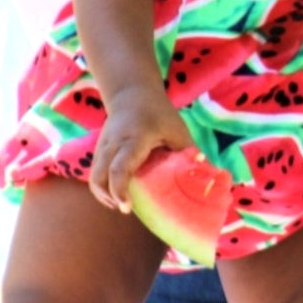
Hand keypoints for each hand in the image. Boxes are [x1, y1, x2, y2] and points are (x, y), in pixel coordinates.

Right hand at [89, 87, 192, 211]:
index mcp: (134, 139)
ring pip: (94, 177)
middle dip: (109, 197)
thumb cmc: (159, 113)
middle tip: (127, 209)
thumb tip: (209, 176)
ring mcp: (102, 146)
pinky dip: (103, 187)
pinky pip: (95, 173)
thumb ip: (189, 152)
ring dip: (104, 195)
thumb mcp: (177, 129)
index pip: (119, 168)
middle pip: (99, 177)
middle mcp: (113, 143)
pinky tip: (118, 194)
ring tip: (122, 204)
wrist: (132, 93)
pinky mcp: (98, 150)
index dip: (120, 190)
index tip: (127, 207)